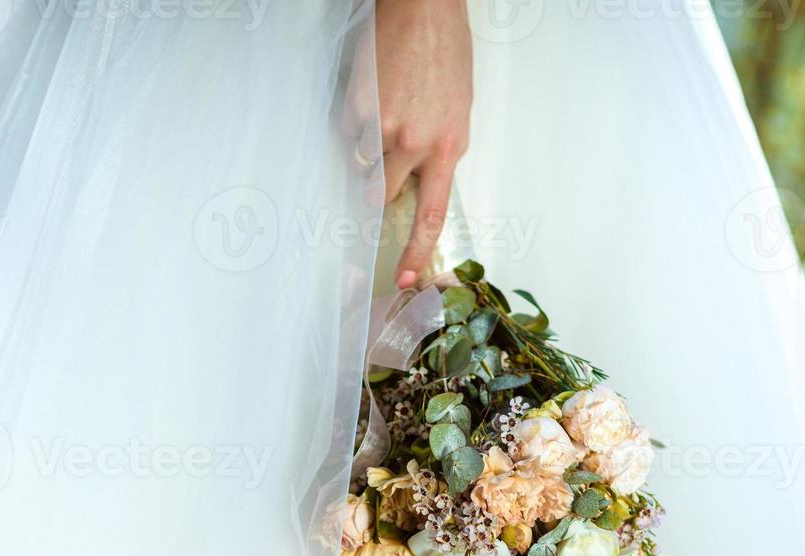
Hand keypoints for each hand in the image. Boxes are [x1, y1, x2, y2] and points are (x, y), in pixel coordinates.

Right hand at [375, 0, 472, 288]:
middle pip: (380, 193)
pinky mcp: (356, 108)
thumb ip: (439, 149)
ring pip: (361, 161)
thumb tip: (419, 179)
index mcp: (448, 146)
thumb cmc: (445, 54)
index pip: (432, 214)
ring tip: (384, 104)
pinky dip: (355, 116)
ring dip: (366, 145)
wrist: (423, 10)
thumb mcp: (457, 109)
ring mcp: (382, 127)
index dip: (416, 252)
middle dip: (375, 185)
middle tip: (382, 155)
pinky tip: (373, 87)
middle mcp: (415, 143)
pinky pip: (347, 129)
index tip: (406, 280)